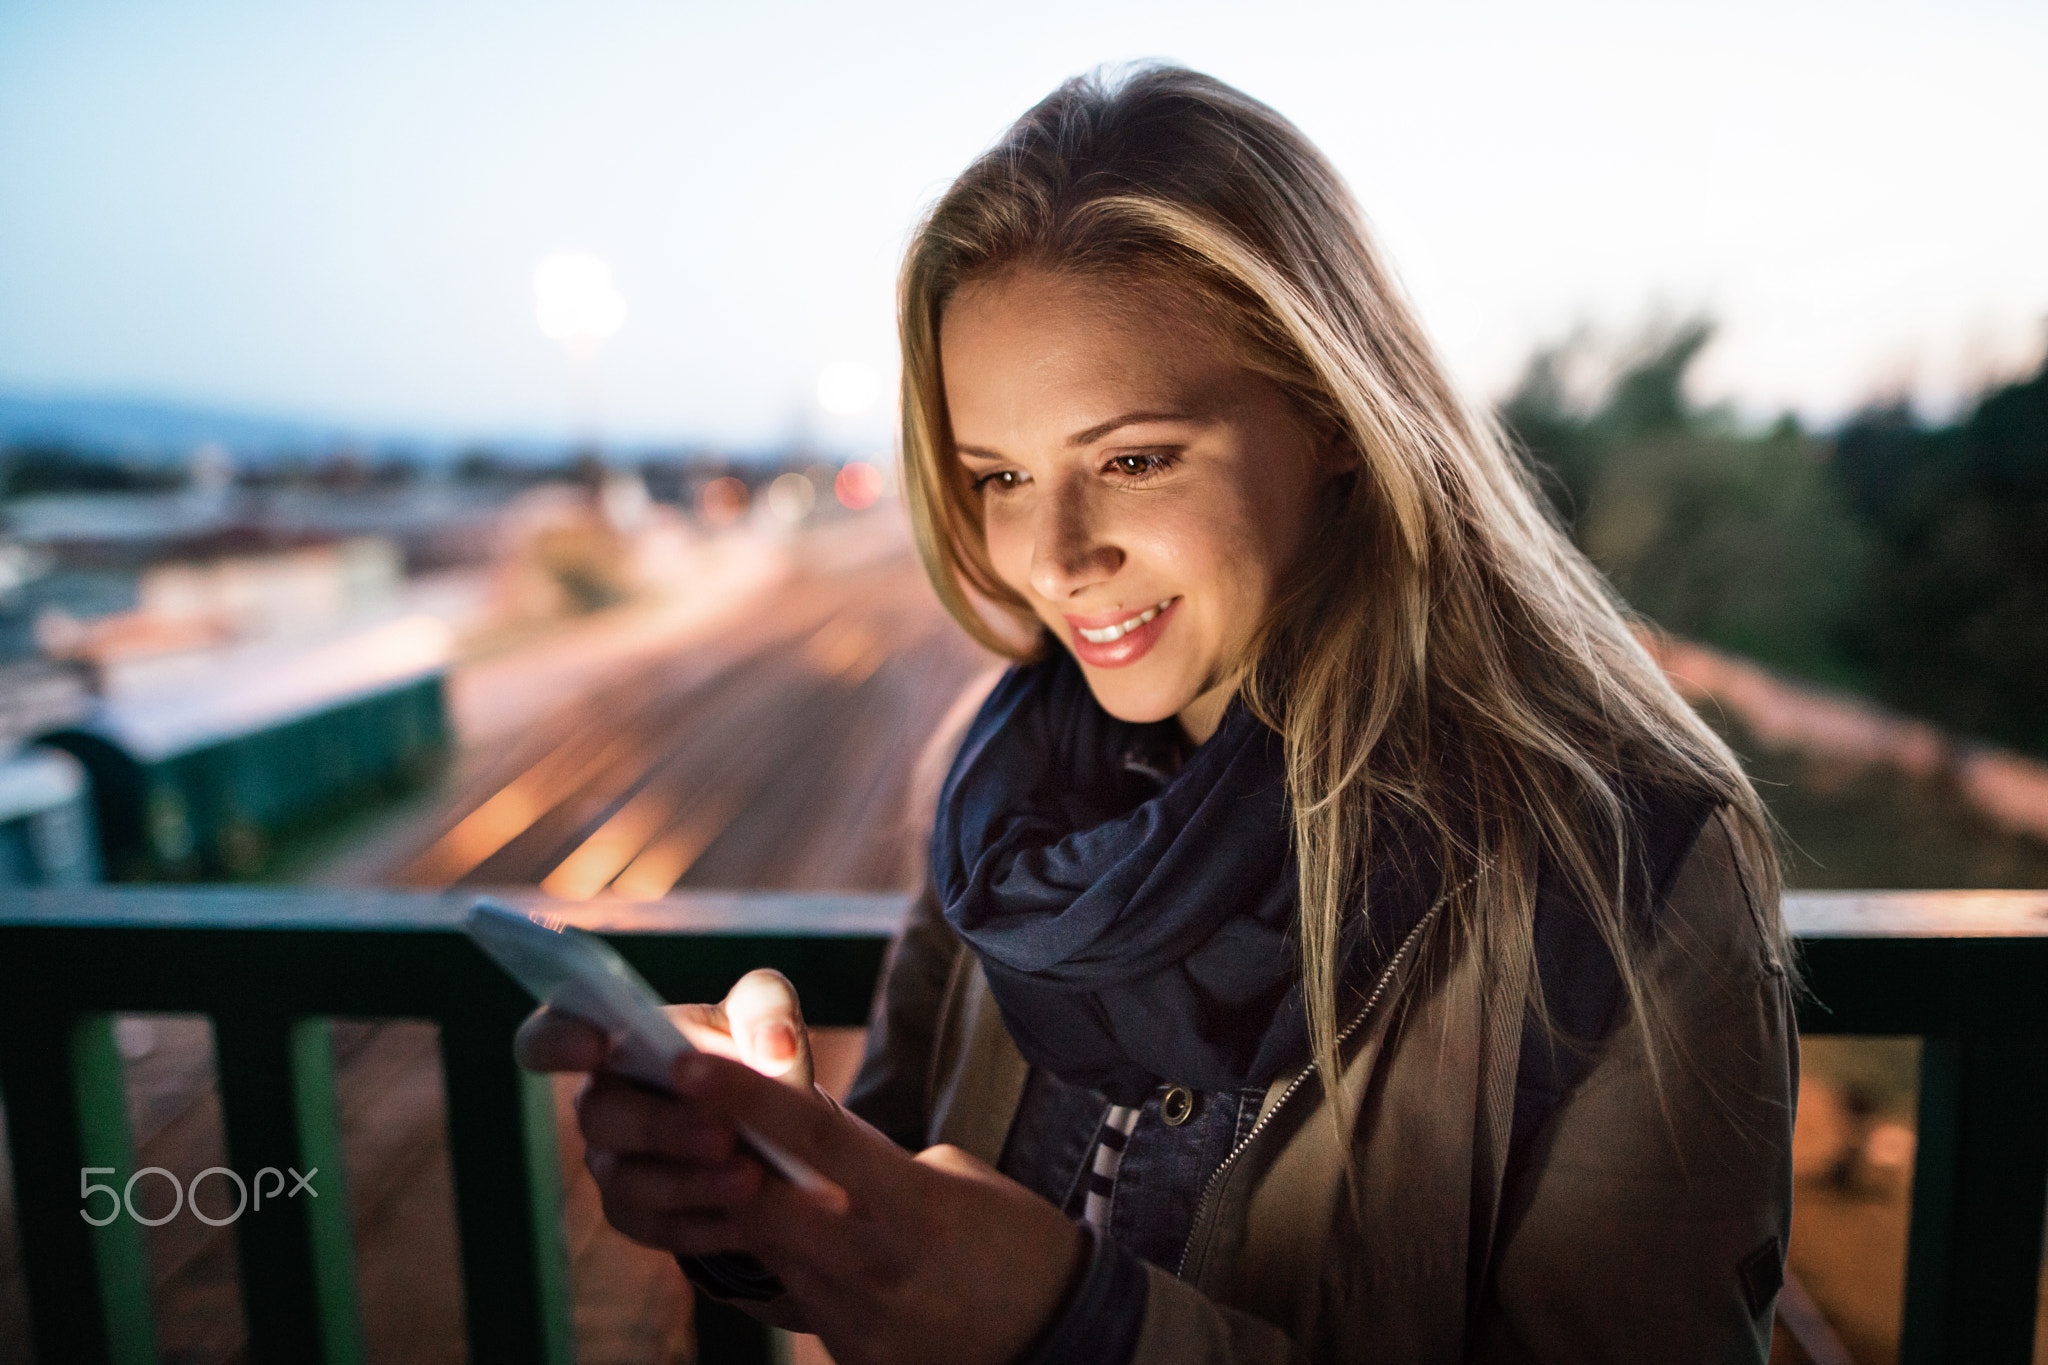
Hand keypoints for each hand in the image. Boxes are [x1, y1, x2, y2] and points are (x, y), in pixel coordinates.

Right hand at [514, 969, 829, 1266]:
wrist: (782, 1133)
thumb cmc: (755, 1058)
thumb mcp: (768, 1022)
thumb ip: (768, 1009)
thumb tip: (773, 1040)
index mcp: (615, 1039)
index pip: (550, 1034)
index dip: (556, 1039)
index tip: (594, 1045)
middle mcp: (602, 1102)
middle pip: (597, 1116)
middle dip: (659, 1126)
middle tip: (724, 1133)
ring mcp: (614, 1164)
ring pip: (628, 1182)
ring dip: (690, 1182)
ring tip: (752, 1176)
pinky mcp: (639, 1216)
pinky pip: (659, 1228)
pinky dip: (707, 1223)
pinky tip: (751, 1218)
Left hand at [652, 1050, 1085, 1364]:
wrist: (1060, 1339)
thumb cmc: (1017, 1240)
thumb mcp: (955, 1177)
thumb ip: (875, 1158)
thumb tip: (806, 1128)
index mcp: (911, 1205)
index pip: (812, 1140)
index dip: (745, 1100)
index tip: (689, 1066)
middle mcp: (874, 1266)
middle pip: (762, 1206)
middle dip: (716, 1163)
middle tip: (687, 1123)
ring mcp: (859, 1321)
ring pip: (772, 1254)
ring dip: (755, 1214)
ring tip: (751, 1174)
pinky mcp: (854, 1358)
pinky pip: (802, 1300)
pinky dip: (797, 1264)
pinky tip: (818, 1244)